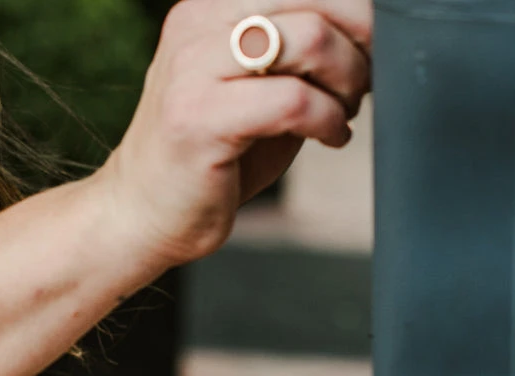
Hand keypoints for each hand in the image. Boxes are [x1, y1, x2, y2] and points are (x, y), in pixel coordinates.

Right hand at [98, 0, 370, 266]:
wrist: (142, 216)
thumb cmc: (209, 160)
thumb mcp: (255, 91)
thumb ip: (297, 58)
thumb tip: (370, 35)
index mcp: (209, 8)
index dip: (355, 10)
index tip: (372, 49)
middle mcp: (197, 25)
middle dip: (361, 41)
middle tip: (365, 83)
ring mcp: (193, 69)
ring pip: (308, 39)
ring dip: (347, 79)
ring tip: (345, 111)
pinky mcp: (200, 119)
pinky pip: (293, 101)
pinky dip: (329, 120)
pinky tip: (331, 137)